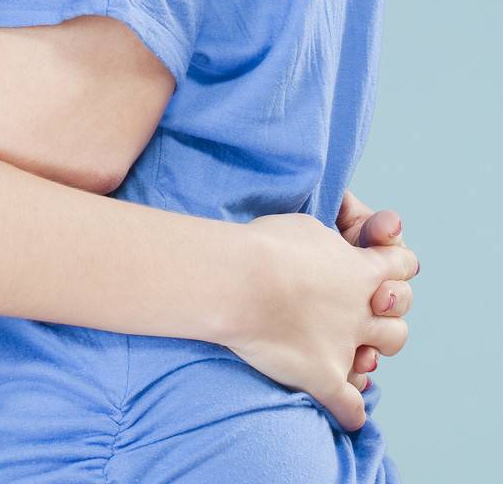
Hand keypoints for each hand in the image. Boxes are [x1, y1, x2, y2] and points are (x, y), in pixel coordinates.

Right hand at [231, 211, 418, 431]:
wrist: (243, 281)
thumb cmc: (268, 246)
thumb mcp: (307, 227)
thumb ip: (330, 244)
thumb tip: (335, 250)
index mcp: (362, 270)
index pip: (401, 265)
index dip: (397, 266)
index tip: (384, 269)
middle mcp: (362, 310)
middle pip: (397, 318)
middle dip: (388, 317)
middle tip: (366, 312)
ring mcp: (347, 345)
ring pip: (381, 355)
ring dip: (373, 355)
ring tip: (358, 356)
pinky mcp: (326, 377)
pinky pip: (350, 407)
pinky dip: (350, 414)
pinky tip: (346, 416)